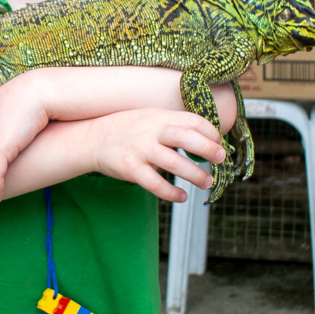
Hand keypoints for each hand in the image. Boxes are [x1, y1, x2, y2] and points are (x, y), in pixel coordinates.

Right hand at [88, 108, 226, 201]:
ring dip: (195, 174)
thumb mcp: (150, 118)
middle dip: (207, 149)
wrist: (93, 139)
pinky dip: (171, 192)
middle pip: (185, 138)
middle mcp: (151, 131)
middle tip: (221, 159)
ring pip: (174, 163)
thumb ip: (173, 126)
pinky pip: (155, 183)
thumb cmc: (128, 129)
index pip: (192, 121)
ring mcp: (140, 150)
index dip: (210, 132)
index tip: (219, 143)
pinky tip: (181, 196)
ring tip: (207, 182)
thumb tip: (206, 140)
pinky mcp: (130, 169)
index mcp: (160, 117)